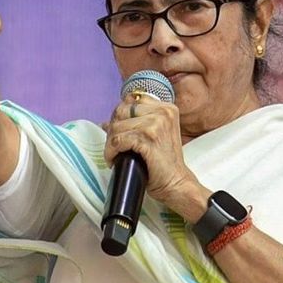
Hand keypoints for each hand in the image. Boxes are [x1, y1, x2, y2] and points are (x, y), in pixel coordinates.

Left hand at [105, 94, 205, 214]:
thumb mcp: (157, 134)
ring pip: (116, 127)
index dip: (120, 116)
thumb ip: (137, 123)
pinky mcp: (147, 139)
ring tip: (115, 155)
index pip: (130, 100)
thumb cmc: (164, 162)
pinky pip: (118, 141)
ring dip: (110, 144)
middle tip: (115, 146)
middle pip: (121, 111)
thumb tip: (106, 122)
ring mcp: (155, 125)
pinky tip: (114, 160)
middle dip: (113, 130)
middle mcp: (162, 112)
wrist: (176, 183)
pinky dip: (111, 152)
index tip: (118, 131)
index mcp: (166, 108)